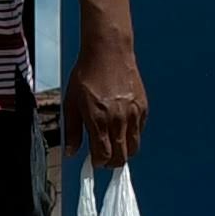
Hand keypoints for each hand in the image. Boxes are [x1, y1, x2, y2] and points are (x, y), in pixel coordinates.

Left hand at [67, 21, 147, 169]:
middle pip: (121, 156)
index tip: (93, 162)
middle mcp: (118, 120)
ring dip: (124, 151)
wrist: (108, 53)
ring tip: (113, 145)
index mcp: (98, 120)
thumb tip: (71, 153)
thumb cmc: (86, 76)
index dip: (98, 163)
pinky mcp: (143, 107)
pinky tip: (121, 128)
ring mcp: (133, 114)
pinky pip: (140, 131)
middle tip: (104, 158)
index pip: (103, 156)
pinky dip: (132, 135)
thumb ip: (72, 131)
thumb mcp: (71, 103)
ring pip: (134, 146)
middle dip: (112, 162)